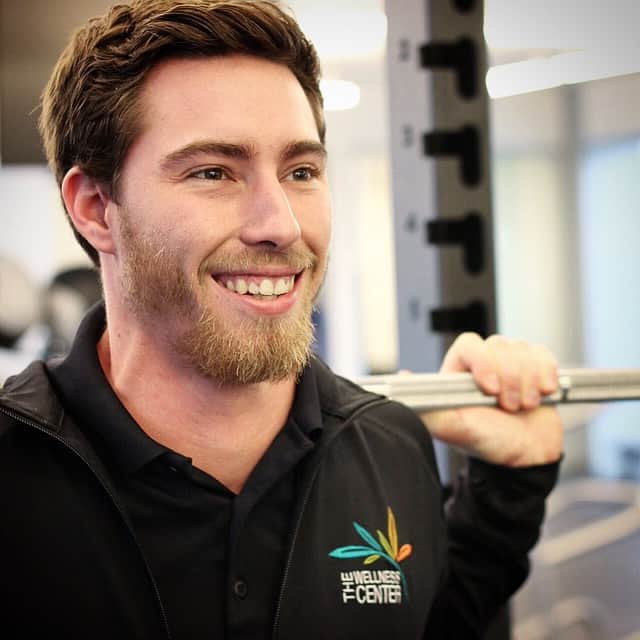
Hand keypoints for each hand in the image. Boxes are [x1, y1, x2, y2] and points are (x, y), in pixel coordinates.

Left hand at [420, 333, 563, 466]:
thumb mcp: (453, 428)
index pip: (469, 344)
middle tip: (507, 407)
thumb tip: (401, 379)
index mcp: (460, 370)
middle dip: (509, 379)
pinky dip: (547, 374)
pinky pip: (544, 355)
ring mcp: (512, 363)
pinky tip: (543, 393)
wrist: (523, 457)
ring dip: (528, 383)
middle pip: (500, 346)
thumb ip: (427, 406)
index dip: (483, 361)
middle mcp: (485, 362)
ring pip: (522, 350)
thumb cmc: (485, 442)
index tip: (490, 389)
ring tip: (522, 406)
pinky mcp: (536, 367)